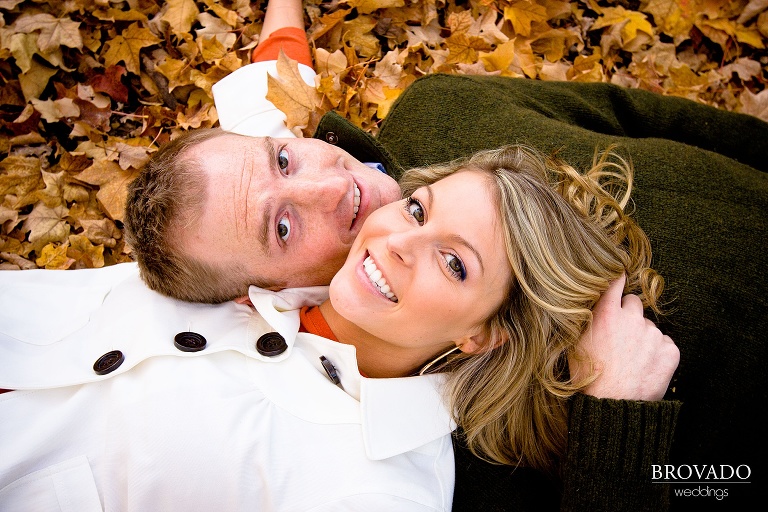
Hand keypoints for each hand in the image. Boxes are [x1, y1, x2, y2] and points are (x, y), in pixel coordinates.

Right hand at [569, 274, 679, 400]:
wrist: (613, 406)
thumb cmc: (589, 377)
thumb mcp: (576, 343)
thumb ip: (587, 319)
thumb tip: (590, 303)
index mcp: (606, 314)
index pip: (615, 282)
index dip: (617, 278)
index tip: (619, 276)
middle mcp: (632, 319)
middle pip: (634, 302)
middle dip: (628, 314)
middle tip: (621, 336)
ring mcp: (653, 334)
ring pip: (649, 326)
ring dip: (643, 336)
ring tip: (632, 359)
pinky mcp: (670, 350)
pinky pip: (665, 343)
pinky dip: (657, 352)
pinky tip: (644, 366)